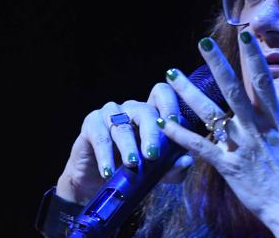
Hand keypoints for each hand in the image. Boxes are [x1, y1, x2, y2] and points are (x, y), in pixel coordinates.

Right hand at [56, 84, 193, 204]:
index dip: (170, 104)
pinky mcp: (91, 123)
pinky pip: (100, 137)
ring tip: (133, 165)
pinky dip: (106, 156)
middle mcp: (131, 109)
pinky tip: (108, 172)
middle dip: (151, 133)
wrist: (97, 184)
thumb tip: (187, 161)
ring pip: (121, 126)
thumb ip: (172, 168)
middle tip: (153, 155)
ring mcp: (110, 113)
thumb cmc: (132, 172)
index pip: (162, 94)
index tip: (175, 123)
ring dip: (128, 147)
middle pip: (144, 110)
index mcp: (151, 114)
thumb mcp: (156, 174)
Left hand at [157, 33, 278, 236]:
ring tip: (171, 75)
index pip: (264, 82)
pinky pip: (200, 147)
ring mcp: (240, 146)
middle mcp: (256, 129)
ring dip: (189, 94)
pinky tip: (163, 122)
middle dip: (218, 66)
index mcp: (276, 120)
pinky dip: (180, 135)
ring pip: (210, 115)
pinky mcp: (227, 165)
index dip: (253, 58)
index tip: (245, 36)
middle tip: (203, 44)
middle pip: (233, 91)